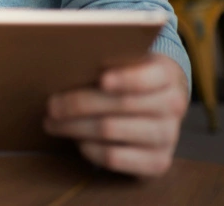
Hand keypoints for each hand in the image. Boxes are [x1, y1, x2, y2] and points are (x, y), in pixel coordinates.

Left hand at [43, 53, 188, 176]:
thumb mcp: (127, 61)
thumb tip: (64, 64)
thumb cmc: (130, 77)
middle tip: (51, 105)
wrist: (159, 104)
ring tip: (53, 123)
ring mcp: (168, 137)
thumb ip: (107, 61)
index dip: (125, 79)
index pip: (148, 77)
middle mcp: (173, 106)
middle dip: (79, 104)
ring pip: (111, 130)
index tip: (101, 79)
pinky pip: (115, 158)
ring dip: (75, 127)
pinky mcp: (158, 162)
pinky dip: (90, 149)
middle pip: (120, 104)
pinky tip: (76, 141)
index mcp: (166, 75)